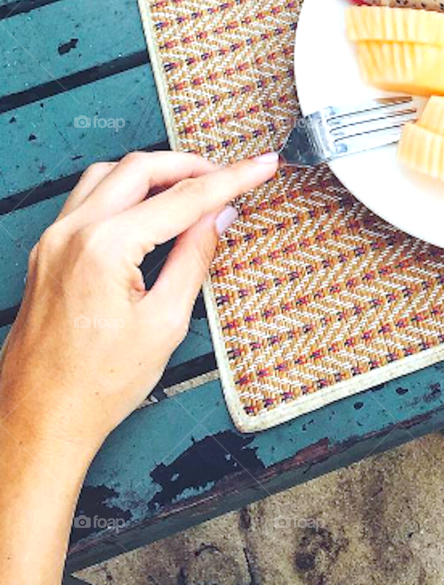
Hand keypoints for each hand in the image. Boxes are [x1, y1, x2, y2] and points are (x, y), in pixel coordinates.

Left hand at [0, 150, 278, 459]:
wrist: (39, 420)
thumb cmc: (98, 384)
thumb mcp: (165, 322)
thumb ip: (195, 257)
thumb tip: (218, 216)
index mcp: (105, 248)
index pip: (184, 197)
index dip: (232, 179)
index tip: (262, 166)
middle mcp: (72, 233)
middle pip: (141, 167)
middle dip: (193, 165)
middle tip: (232, 178)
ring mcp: (54, 239)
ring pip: (111, 173)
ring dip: (156, 172)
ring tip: (195, 189)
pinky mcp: (48, 250)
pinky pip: (89, 196)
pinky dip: (127, 189)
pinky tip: (152, 208)